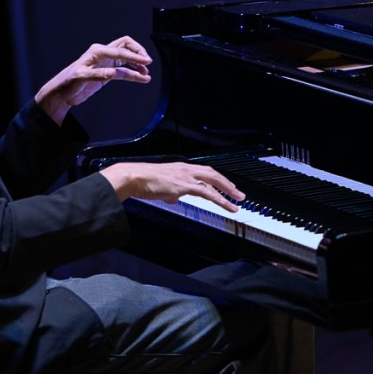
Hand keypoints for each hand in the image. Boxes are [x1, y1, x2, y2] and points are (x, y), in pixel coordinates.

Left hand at [35, 36, 151, 124]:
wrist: (62, 93)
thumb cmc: (67, 82)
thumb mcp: (80, 77)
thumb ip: (98, 74)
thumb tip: (113, 72)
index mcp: (97, 51)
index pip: (120, 51)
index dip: (134, 56)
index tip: (146, 61)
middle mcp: (103, 54)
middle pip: (126, 46)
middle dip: (138, 52)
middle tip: (147, 62)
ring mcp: (106, 63)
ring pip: (126, 59)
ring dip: (137, 64)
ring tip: (146, 73)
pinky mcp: (107, 73)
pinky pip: (124, 72)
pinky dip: (133, 74)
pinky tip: (141, 79)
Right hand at [99, 161, 244, 212]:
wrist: (134, 178)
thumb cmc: (143, 182)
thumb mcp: (161, 187)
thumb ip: (170, 192)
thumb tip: (174, 198)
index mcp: (181, 167)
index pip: (204, 171)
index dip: (216, 178)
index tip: (225, 185)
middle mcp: (186, 169)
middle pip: (213, 174)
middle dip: (227, 184)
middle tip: (238, 193)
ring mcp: (186, 176)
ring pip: (214, 182)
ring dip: (228, 191)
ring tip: (238, 200)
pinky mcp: (185, 185)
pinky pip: (208, 193)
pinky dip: (220, 199)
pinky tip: (227, 206)